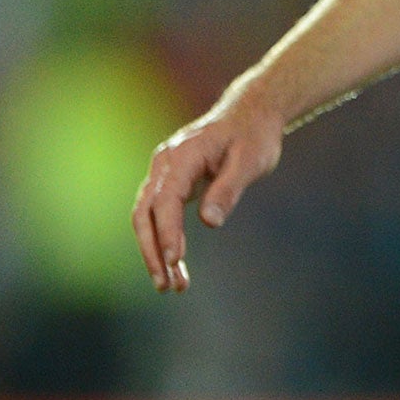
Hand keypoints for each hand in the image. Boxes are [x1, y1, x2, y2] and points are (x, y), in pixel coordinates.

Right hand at [132, 96, 283, 292]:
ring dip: (155, 251)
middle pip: (145, 212)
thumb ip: (229, 188)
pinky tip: (176, 265)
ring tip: (172, 286)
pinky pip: (158, 214)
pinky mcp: (169, 182)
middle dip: (153, 250)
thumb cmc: (254, 135)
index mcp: (183, 154)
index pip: (166, 199)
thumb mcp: (251, 160)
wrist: (251, 114)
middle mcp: (165, 162)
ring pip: (147, 217)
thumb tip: (210, 222)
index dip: (168, 231)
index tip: (175, 261)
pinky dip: (164, 240)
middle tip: (167, 285)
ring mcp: (163, 172)